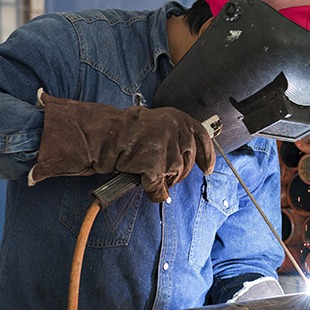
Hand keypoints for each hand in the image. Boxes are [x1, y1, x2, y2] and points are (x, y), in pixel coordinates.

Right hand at [28, 91, 214, 202]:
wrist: (101, 135)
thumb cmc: (126, 132)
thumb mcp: (156, 125)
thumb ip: (174, 136)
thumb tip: (189, 157)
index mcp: (177, 118)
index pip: (202, 137)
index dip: (207, 155)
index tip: (208, 168)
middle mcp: (175, 129)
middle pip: (187, 161)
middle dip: (177, 173)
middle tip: (162, 174)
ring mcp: (165, 146)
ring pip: (174, 174)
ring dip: (162, 179)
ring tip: (146, 172)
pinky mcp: (154, 164)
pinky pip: (159, 187)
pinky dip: (154, 191)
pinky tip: (145, 185)